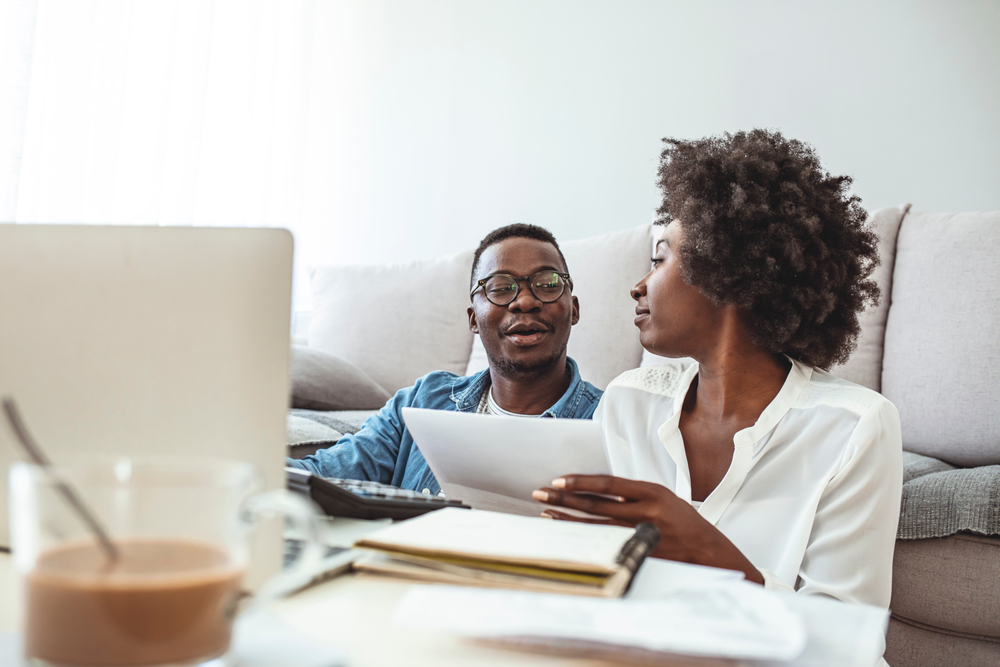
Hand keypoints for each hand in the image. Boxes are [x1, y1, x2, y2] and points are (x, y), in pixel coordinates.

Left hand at [533, 474, 763, 584]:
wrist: (710, 552)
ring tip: (545, 514)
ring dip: (568, 519)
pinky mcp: (638, 552)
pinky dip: (584, 538)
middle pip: (595, 504)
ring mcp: (640, 535)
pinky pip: (605, 544)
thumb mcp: (663, 498)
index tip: (559, 480)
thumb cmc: (684, 522)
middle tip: (540, 493)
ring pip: (595, 526)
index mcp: (652, 493)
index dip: (580, 482)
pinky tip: (568, 535)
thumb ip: (633, 494)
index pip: (607, 483)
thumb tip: (596, 491)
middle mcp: (645, 512)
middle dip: (564, 498)